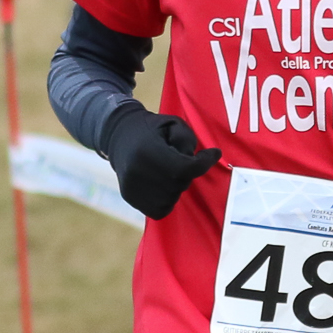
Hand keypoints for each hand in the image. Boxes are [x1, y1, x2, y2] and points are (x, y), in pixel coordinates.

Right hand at [103, 107, 220, 219]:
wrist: (118, 134)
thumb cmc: (151, 128)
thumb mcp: (172, 123)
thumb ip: (187, 140)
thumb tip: (197, 162)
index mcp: (147, 151)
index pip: (184, 168)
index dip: (204, 163)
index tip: (214, 154)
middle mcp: (137, 172)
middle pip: (179, 184)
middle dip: (187, 174)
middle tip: (181, 161)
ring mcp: (132, 187)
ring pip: (171, 199)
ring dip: (177, 187)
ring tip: (168, 171)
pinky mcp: (130, 197)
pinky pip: (159, 209)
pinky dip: (167, 200)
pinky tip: (163, 184)